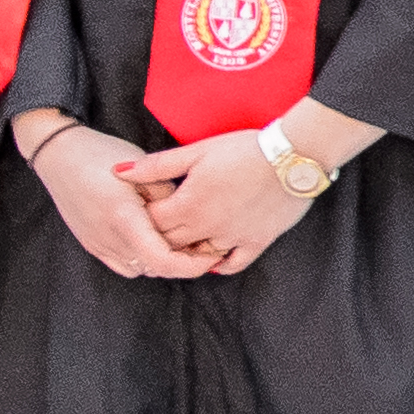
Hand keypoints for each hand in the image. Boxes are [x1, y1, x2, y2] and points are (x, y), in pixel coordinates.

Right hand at [24, 119, 204, 279]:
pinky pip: (123, 264)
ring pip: (140, 269)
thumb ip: (169, 198)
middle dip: (182, 264)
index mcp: (124, 218)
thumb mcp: (146, 170)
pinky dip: (143, 260)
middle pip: (154, 268)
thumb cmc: (104, 156)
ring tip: (181, 243)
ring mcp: (96, 243)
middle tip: (204, 247)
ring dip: (162, 262)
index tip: (211, 255)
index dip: (191, 265)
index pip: (162, 260)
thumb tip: (190, 218)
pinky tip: (154, 242)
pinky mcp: (90, 244)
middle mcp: (108, 237)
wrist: (60, 155)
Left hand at [126, 131, 322, 275]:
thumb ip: (157, 166)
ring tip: (180, 245)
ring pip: (198, 257)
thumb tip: (118, 172)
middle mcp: (207, 227)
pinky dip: (220, 265)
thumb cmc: (245, 149)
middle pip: (169, 244)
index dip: (139, 218)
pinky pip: (233, 263)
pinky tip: (213, 259)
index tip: (139, 211)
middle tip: (154, 231)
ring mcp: (232, 237)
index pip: (149, 223)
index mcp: (188, 204)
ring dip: (185, 254)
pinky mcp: (256, 241)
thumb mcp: (198, 151)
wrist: (295, 156)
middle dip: (157, 239)